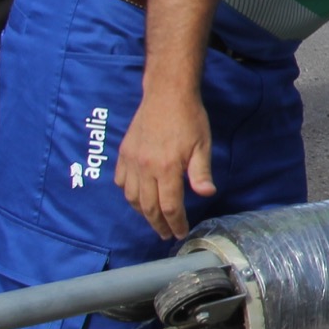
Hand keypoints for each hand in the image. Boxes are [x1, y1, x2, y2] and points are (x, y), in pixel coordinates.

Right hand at [114, 91, 216, 239]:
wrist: (167, 94)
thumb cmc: (190, 119)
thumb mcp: (202, 145)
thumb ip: (201, 172)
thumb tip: (207, 194)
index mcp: (167, 168)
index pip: (170, 206)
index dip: (176, 223)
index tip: (180, 233)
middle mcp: (145, 168)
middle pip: (149, 207)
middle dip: (158, 224)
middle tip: (166, 234)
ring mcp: (131, 161)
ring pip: (131, 197)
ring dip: (142, 212)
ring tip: (154, 219)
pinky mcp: (123, 153)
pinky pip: (121, 181)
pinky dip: (128, 194)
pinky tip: (138, 197)